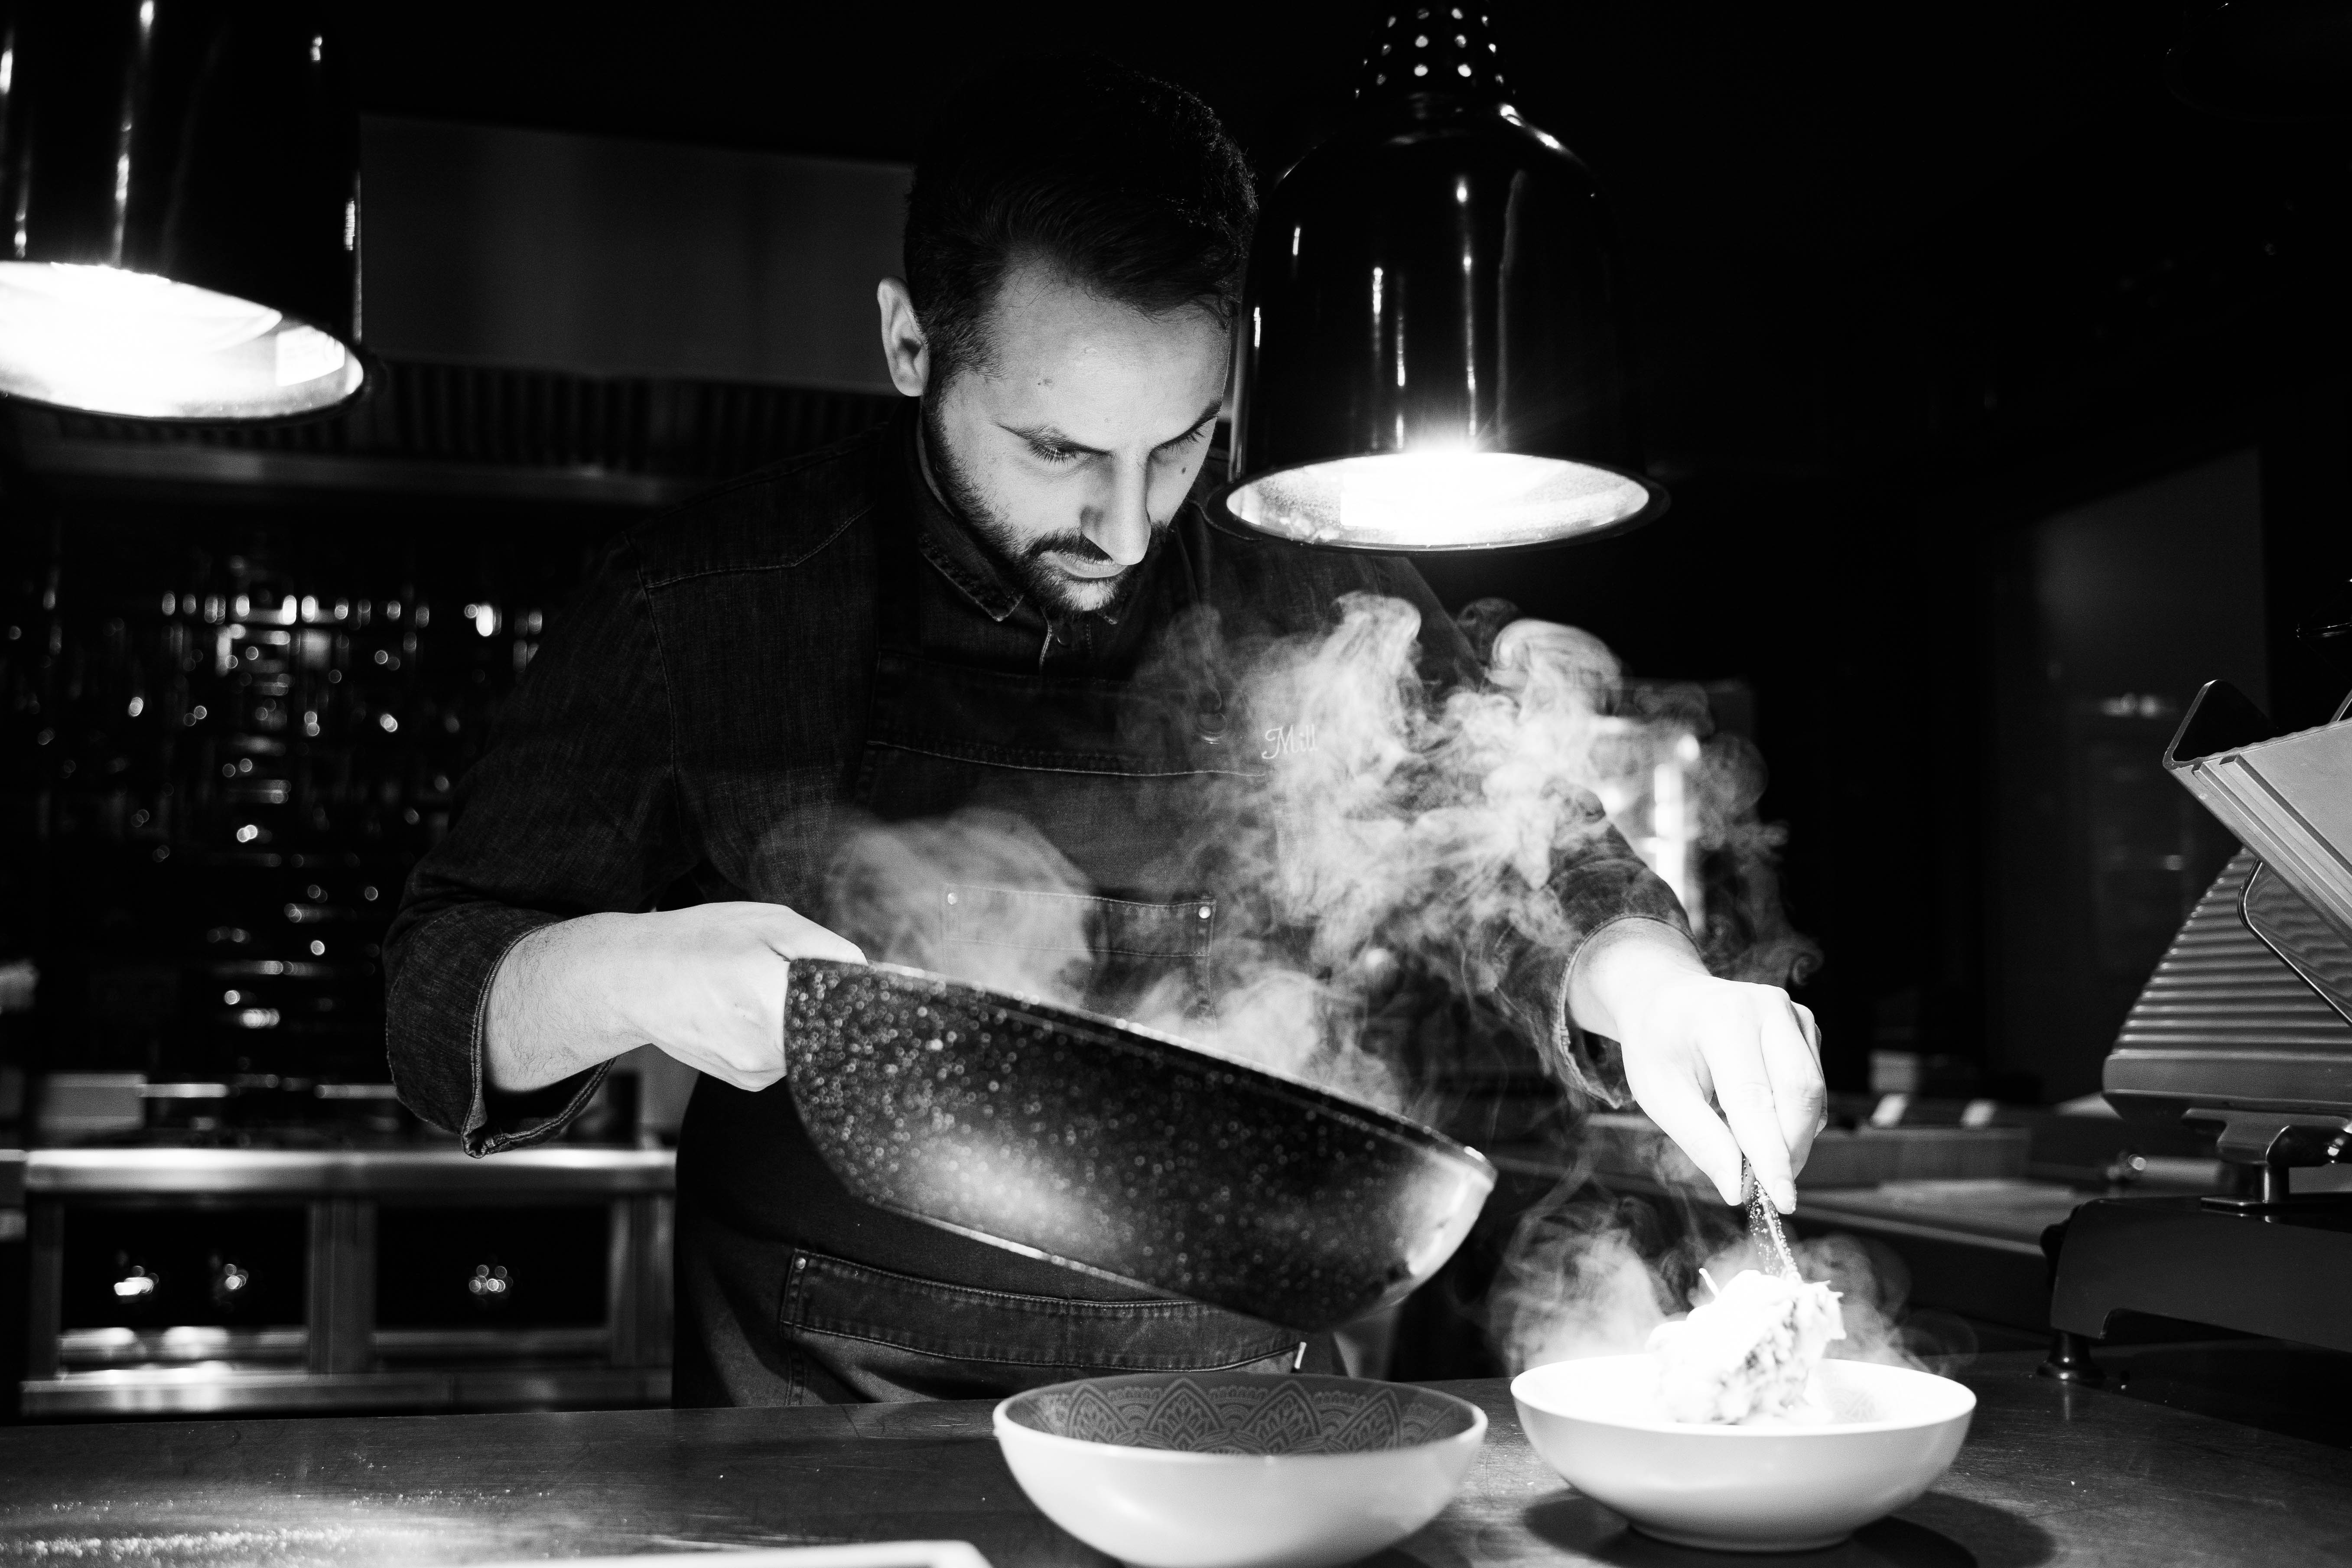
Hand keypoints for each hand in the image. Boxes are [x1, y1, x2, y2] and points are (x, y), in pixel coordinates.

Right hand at [613, 902, 865, 1091]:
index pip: (848, 1014)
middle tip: (781, 971)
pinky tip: (747, 1008)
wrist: (631, 978)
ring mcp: (755, 1073)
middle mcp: (766, 1053)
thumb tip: (865, 972)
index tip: (838, 976)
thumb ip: (826, 949)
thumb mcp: (770, 923)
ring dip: (796, 1015)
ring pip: (807, 1043)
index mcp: (773, 1007)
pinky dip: (778, 1031)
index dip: (852, 993)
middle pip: (829, 1030)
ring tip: (755, 987)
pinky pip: (785, 1056)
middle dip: (820, 1000)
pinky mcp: (746, 1081)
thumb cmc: (697, 942)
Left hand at [1568, 921, 1824, 1211]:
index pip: (1755, 1098)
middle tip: (1767, 1189)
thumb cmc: (1658, 1046)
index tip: (1783, 1200)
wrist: (1665, 998)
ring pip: (1813, 1095)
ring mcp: (1792, 1013)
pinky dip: (1795, 1118)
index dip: (1771, 1156)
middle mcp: (1767, 1006)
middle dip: (1788, 1151)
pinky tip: (1763, 1121)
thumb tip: (1737, 1189)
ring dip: (1793, 1138)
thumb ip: (1701, 1139)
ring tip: (1754, 1153)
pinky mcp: (1806, 1027)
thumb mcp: (1659, 1093)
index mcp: (1722, 1016)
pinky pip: (1814, 1087)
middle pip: (1798, 1094)